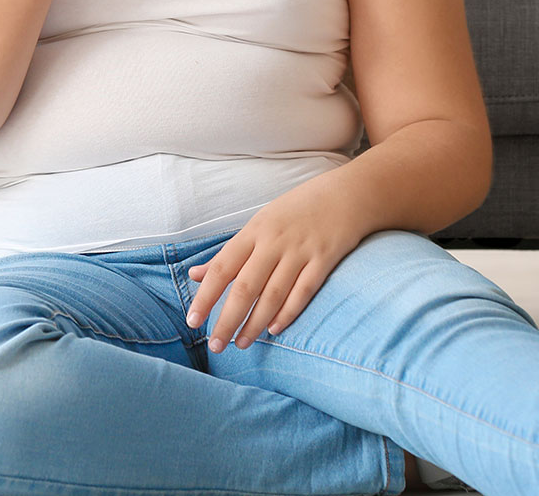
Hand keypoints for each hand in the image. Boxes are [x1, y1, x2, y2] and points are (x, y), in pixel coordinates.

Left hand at [184, 176, 367, 351]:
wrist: (346, 193)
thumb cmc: (297, 211)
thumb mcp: (259, 223)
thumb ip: (230, 252)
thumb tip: (195, 275)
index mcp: (254, 231)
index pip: (222, 268)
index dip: (206, 296)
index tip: (192, 321)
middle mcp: (274, 241)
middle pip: (245, 287)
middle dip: (227, 319)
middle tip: (216, 346)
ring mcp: (300, 251)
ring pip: (273, 294)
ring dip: (255, 323)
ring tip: (242, 344)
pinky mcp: (324, 259)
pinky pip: (304, 291)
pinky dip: (288, 312)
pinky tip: (275, 329)